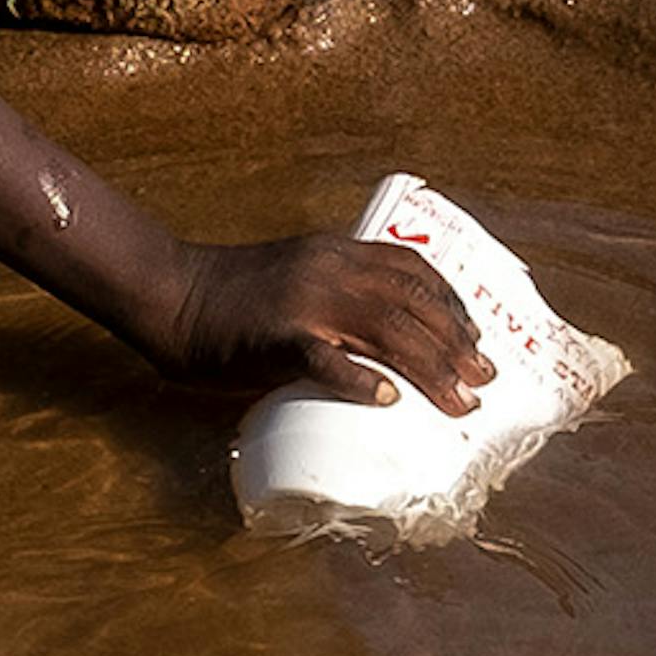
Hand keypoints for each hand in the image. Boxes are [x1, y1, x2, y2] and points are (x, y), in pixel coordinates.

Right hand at [163, 229, 491, 414]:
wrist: (172, 293)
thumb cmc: (232, 295)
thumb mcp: (296, 274)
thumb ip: (335, 294)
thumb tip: (380, 341)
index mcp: (337, 253)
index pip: (413, 269)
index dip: (452, 304)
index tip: (475, 338)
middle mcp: (330, 271)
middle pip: (412, 305)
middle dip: (456, 345)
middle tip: (483, 382)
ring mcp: (305, 303)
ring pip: (387, 332)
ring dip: (431, 370)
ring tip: (458, 403)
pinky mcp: (277, 338)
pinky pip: (327, 359)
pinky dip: (362, 380)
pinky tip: (388, 400)